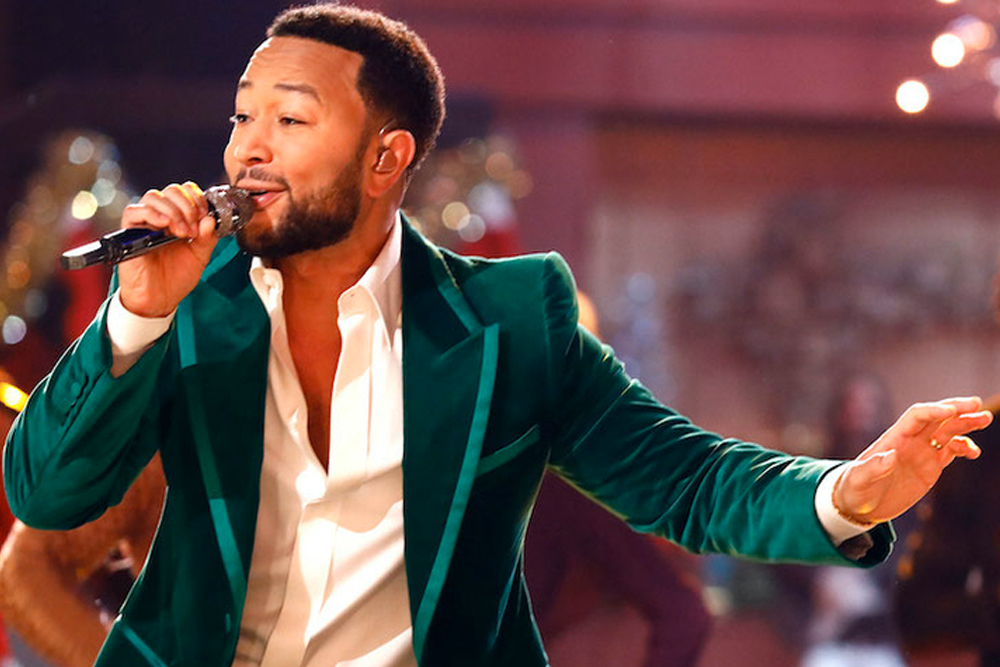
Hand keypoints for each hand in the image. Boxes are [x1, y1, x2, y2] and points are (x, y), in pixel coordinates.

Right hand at [117, 182, 218, 317]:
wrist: (160, 299)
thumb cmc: (176, 277)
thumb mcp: (200, 256)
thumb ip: (207, 238)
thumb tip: (210, 219)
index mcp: (178, 218)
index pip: (185, 192)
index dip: (196, 199)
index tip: (205, 216)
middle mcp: (160, 217)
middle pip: (170, 190)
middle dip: (187, 206)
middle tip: (193, 228)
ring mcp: (145, 223)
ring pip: (153, 197)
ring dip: (173, 211)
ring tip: (181, 232)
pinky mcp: (129, 233)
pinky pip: (134, 212)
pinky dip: (152, 214)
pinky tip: (164, 226)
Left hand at [834, 397, 991, 524]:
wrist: (859, 504)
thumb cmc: (854, 489)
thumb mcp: (858, 480)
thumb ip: (872, 468)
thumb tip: (889, 456)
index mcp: (893, 438)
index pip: (917, 416)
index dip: (933, 411)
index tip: (951, 411)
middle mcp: (910, 441)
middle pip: (936, 418)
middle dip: (955, 409)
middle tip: (976, 404)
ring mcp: (922, 452)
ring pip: (948, 431)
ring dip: (966, 423)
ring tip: (985, 418)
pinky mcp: (930, 466)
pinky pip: (951, 451)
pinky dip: (964, 447)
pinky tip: (974, 452)